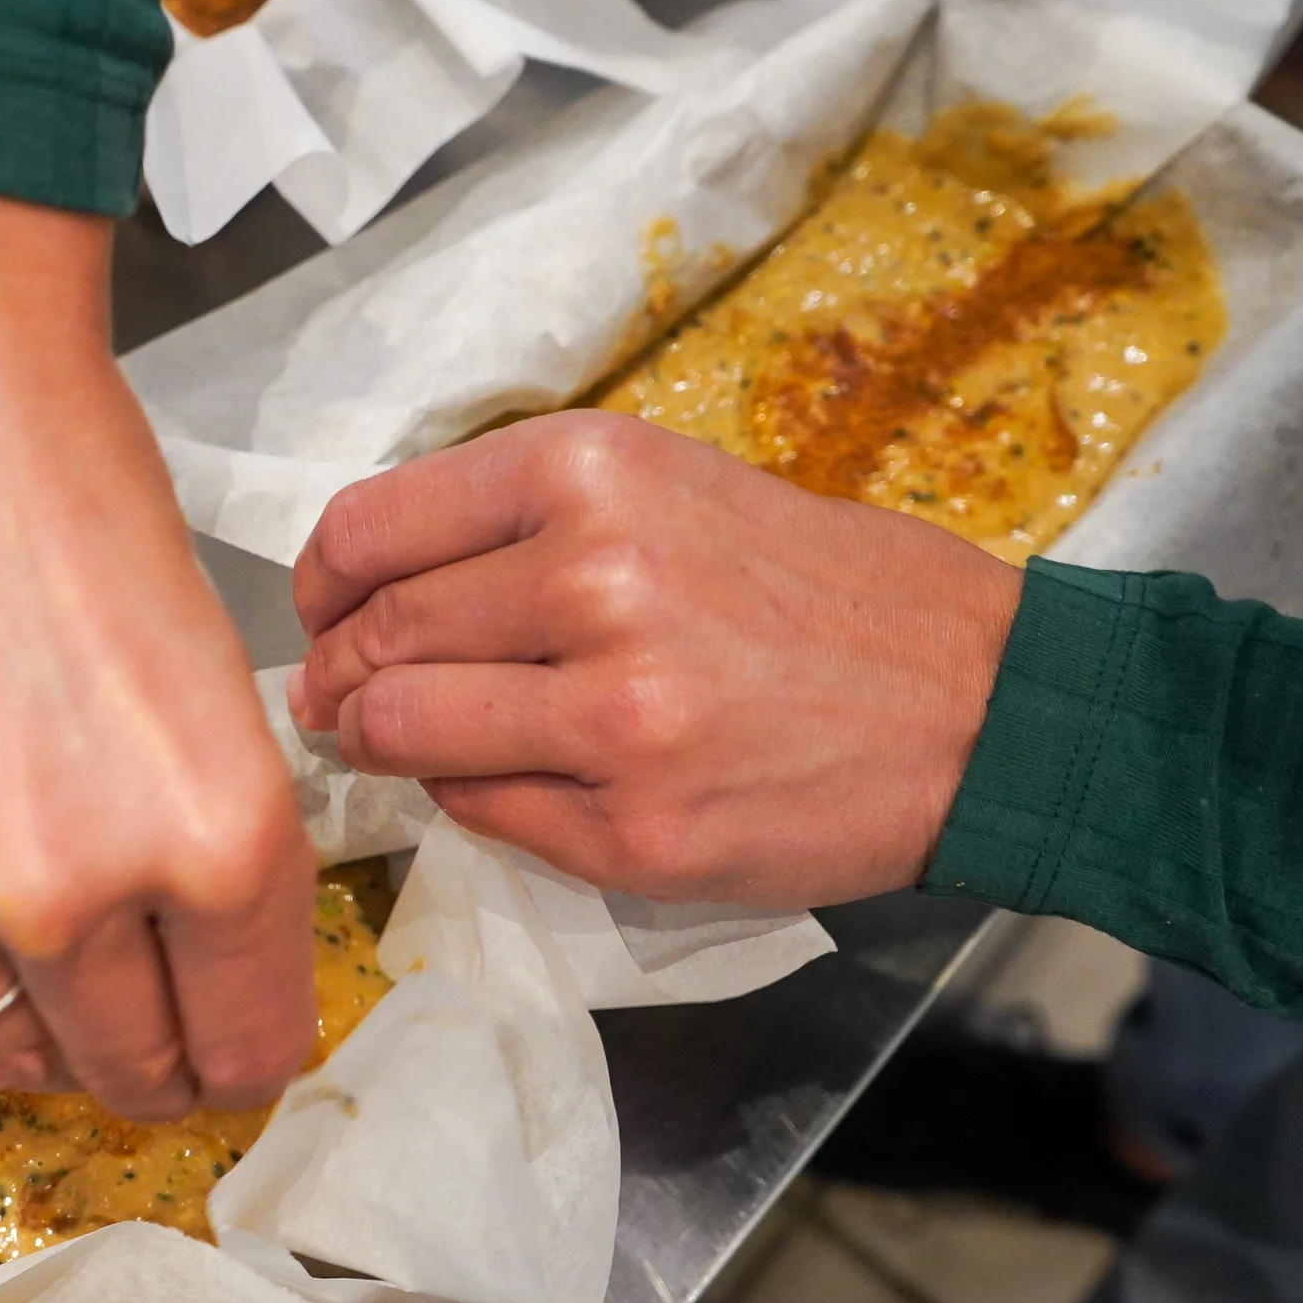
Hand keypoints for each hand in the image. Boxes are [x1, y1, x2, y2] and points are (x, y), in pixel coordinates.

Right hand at [0, 149, 314, 1119]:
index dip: (251, 1046)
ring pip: (4, 1051)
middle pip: (132, 1076)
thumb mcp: (209, 684)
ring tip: (40, 928)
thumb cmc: (74, 491)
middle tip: (146, 1001)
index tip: (232, 1031)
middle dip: (153, 1053)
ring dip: (38, 1017)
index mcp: (215, 838)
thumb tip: (199, 971)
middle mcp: (71, 893)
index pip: (252, 1046)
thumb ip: (209, 853)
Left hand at [290, 412, 1022, 906]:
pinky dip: (470, 801)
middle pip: (375, 640)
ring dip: (382, 745)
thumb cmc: (818, 587)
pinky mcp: (638, 830)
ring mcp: (615, 715)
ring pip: (404, 734)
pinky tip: (514, 779)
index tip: (324, 611)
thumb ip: (518, 523)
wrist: (983, 702)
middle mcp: (593, 579)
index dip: (318, 585)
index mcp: (590, 472)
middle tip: (347, 694)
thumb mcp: (670, 487)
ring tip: (402, 741)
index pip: (365, 531)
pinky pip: (482, 815)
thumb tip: (364, 591)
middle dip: (340, 676)